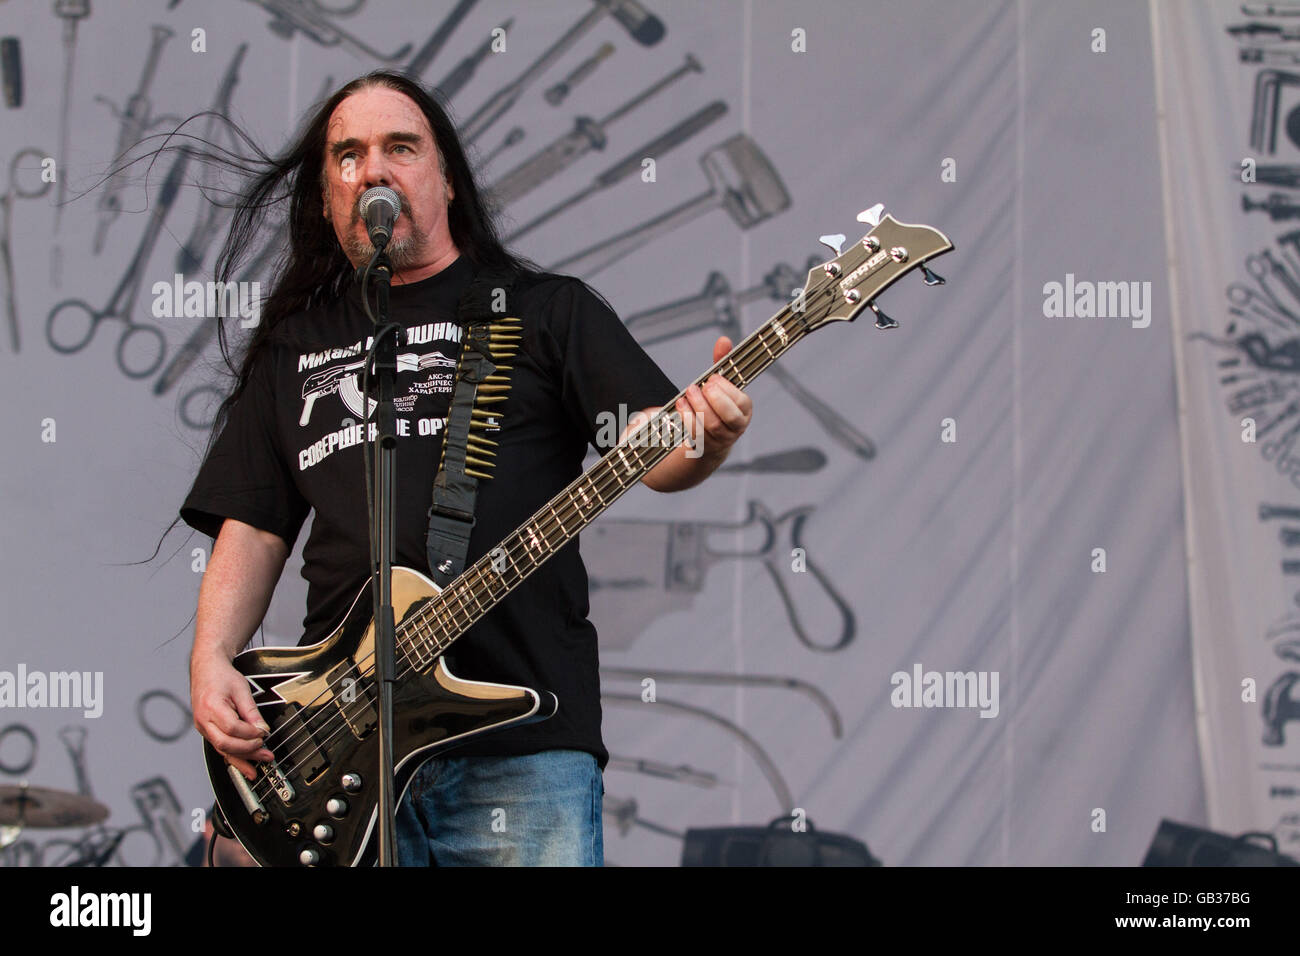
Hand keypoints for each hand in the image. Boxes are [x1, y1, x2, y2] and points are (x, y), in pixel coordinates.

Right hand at [191, 654, 272, 780]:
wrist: (206, 669)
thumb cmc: (221, 676)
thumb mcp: (241, 689)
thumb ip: (251, 711)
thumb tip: (262, 729)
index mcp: (211, 706)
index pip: (233, 728)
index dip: (251, 733)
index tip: (265, 732)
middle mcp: (203, 720)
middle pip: (225, 743)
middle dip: (248, 751)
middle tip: (265, 754)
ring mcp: (203, 727)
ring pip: (222, 750)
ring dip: (241, 760)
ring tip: (257, 769)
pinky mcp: (207, 731)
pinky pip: (220, 747)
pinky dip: (233, 757)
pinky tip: (244, 765)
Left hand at [674, 336, 752, 455]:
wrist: (708, 438)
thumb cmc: (715, 405)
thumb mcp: (720, 383)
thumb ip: (722, 362)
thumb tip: (723, 341)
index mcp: (744, 411)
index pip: (742, 402)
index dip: (727, 390)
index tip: (713, 378)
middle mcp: (736, 428)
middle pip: (729, 418)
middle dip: (713, 399)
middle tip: (700, 386)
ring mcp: (720, 440)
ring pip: (712, 427)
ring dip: (697, 407)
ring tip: (688, 392)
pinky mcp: (704, 447)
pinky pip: (696, 435)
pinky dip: (687, 418)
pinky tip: (681, 405)